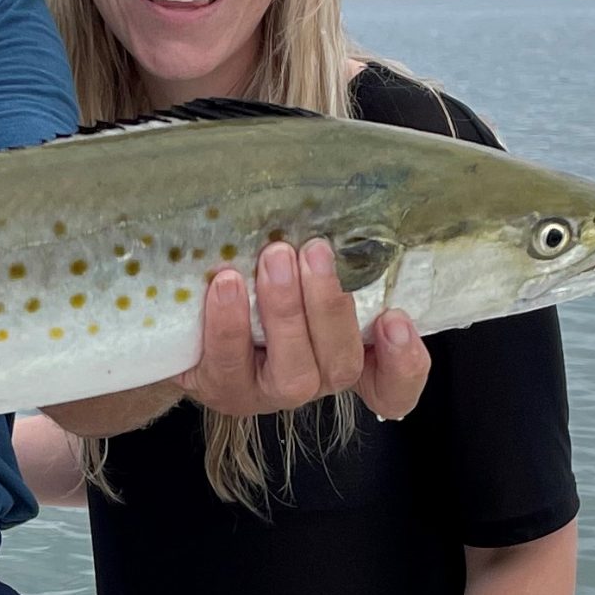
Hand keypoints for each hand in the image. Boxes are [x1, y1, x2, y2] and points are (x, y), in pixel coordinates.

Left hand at [179, 238, 431, 419]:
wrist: (190, 314)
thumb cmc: (258, 279)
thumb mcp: (299, 267)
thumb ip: (326, 256)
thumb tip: (333, 203)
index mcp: (346, 351)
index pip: (393, 384)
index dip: (404, 364)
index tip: (395, 320)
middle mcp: (315, 378)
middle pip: (343, 365)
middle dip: (330, 307)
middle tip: (316, 252)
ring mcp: (269, 391)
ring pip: (294, 373)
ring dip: (285, 312)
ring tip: (274, 259)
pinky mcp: (223, 388)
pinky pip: (229, 364)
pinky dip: (229, 323)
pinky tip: (226, 284)